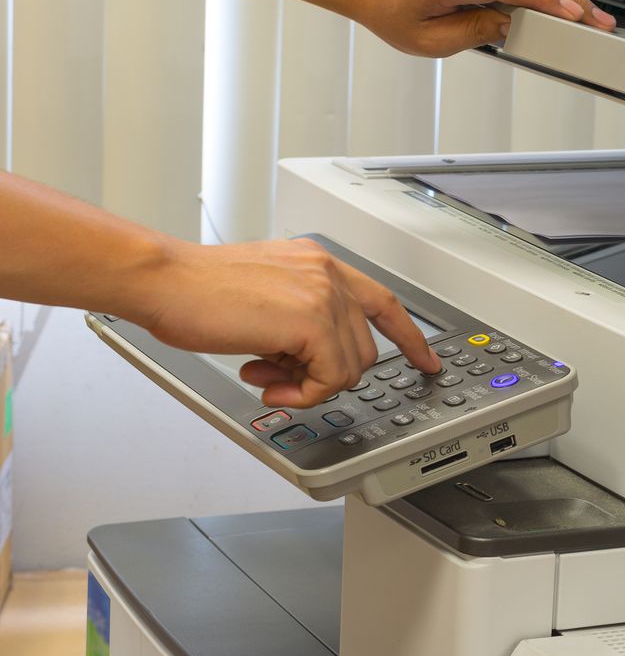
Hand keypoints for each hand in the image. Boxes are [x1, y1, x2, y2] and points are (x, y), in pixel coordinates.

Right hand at [135, 238, 441, 407]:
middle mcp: (327, 273)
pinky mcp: (312, 320)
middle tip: (280, 376)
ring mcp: (323, 294)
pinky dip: (303, 392)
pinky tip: (268, 382)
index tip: (426, 360)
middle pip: (363, 347)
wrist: (166, 282)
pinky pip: (331, 377)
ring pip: (350, 366)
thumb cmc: (197, 291)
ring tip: (266, 375)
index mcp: (318, 263)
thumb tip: (308, 362)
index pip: (381, 301)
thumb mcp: (264, 296)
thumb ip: (296, 320)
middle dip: (325, 374)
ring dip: (309, 384)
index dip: (408, 336)